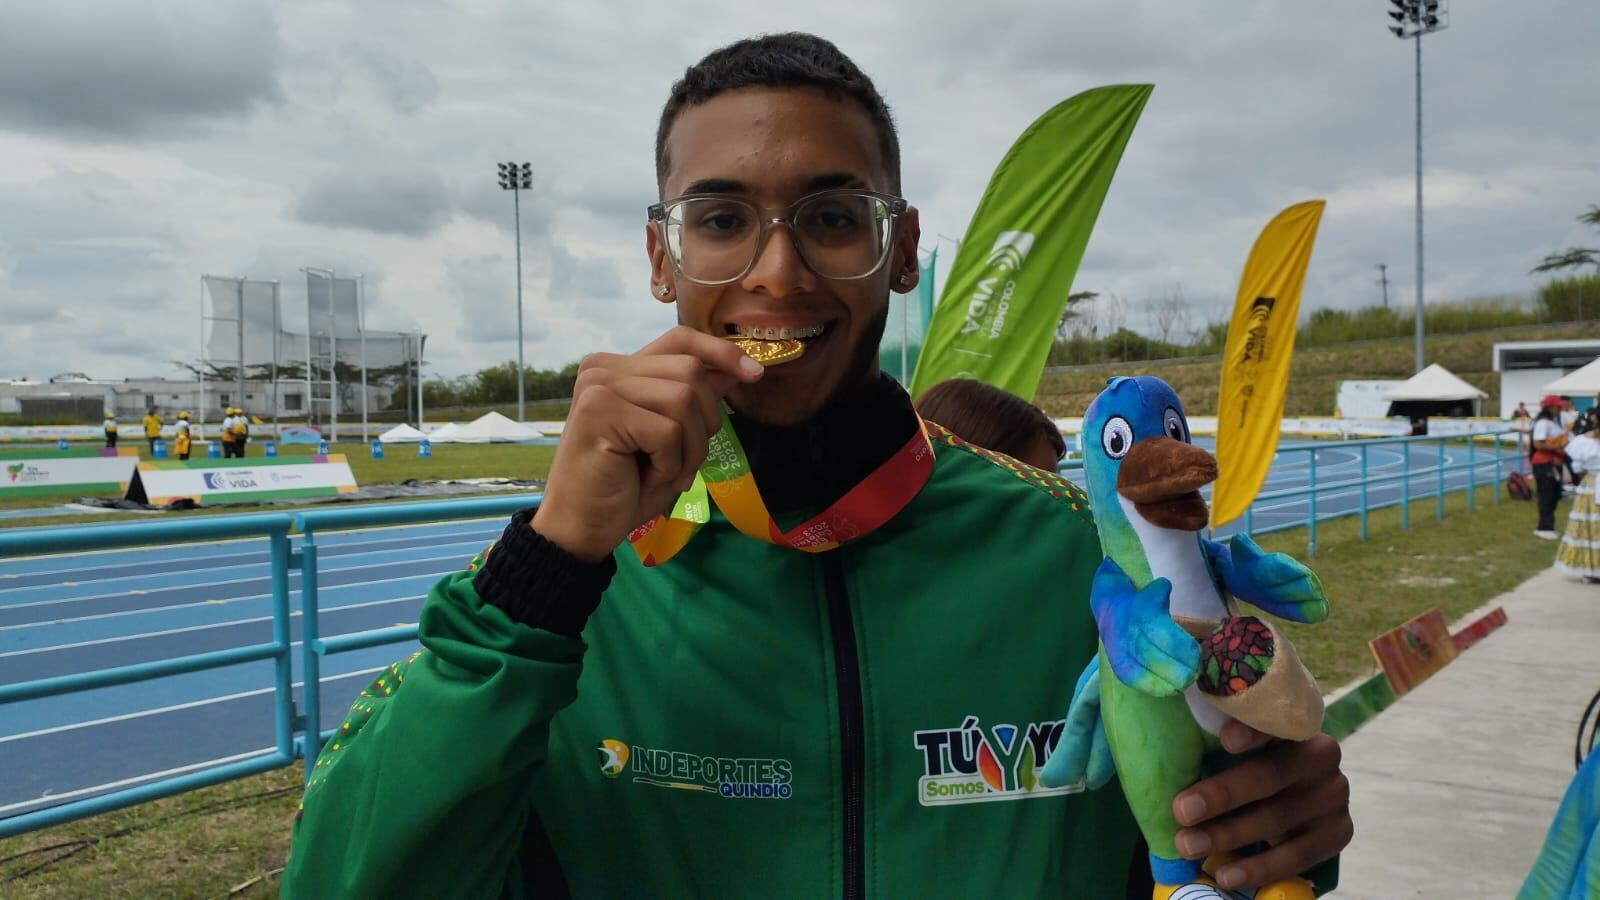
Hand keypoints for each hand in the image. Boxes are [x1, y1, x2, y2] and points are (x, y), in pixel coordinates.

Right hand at [532, 326, 764, 561]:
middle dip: (704, 423)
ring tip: (664, 472)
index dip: (721, 352)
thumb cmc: (624, 488)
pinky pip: (667, 431)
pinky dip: (670, 464)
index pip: (680, 339)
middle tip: (682, 462)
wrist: (580, 530)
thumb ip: (693, 401)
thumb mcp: (671, 441)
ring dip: (689, 448)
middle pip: (690, 371)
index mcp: (617, 368)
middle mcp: (603, 368)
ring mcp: (598, 386)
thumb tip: (732, 371)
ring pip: (684, 399)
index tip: (754, 374)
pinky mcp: (598, 411)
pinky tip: (645, 477)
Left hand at [1170, 721, 1351, 890]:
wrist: (1304, 798)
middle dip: (1221, 795)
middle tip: (1181, 811)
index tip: (1225, 739)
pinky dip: (1258, 868)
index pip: (1274, 723)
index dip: (1252, 731)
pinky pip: (1296, 856)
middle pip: (1269, 776)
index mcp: (1294, 724)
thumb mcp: (1245, 750)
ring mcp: (1334, 797)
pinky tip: (1226, 875)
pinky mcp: (1338, 833)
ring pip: (1277, 819)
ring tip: (1189, 846)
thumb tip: (1167, 760)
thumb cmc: (1256, 766)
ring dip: (1228, 836)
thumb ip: (1221, 748)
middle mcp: (1321, 757)